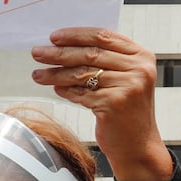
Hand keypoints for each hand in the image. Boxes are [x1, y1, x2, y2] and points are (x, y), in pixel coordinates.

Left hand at [31, 28, 172, 180]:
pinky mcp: (114, 103)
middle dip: (60, 52)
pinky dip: (66, 90)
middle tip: (38, 53)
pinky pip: (81, 93)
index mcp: (142, 56)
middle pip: (91, 53)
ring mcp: (129, 86)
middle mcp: (139, 69)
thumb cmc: (128, 111)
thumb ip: (106, 60)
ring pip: (83, 73)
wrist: (138, 146)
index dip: (76, 35)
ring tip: (38, 74)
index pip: (104, 36)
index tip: (54, 37)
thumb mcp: (126, 79)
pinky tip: (56, 88)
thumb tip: (66, 45)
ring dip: (56, 73)